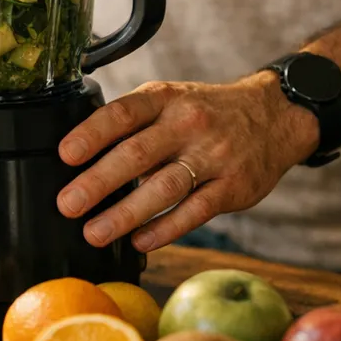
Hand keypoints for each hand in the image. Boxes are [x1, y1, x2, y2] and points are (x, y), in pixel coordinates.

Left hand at [56, 73, 321, 251]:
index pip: (123, 113)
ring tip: (95, 232)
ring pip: (164, 188)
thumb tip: (82, 156)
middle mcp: (188, 124)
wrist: (275, 116)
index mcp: (165, 99)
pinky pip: (194, 211)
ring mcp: (213, 156)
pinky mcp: (233, 187)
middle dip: (98, 182)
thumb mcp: (170, 99)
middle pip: (138, 154)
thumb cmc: (207, 112)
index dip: (91, 134)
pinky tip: (139, 241)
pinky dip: (164, 229)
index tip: (64, 155)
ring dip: (125, 214)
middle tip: (68, 204)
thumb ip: (133, 122)